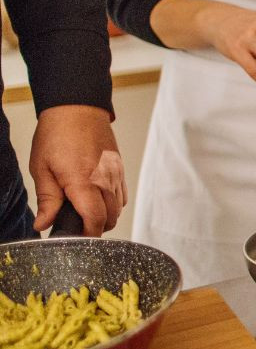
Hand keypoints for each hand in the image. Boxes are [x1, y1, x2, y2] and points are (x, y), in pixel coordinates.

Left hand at [30, 106, 125, 234]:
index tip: (76, 239)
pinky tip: (97, 200)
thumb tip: (43, 225)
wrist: (78, 109)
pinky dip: (113, 204)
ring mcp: (115, 175)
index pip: (95, 220)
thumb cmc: (57, 134)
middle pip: (111, 218)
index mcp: (83, 182)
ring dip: (105, 217)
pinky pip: (122, 195)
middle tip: (77, 228)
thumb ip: (47, 200)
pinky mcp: (119, 169)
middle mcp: (104, 181)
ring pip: (119, 209)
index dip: (87, 235)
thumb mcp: (42, 168)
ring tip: (86, 214)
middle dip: (96, 229)